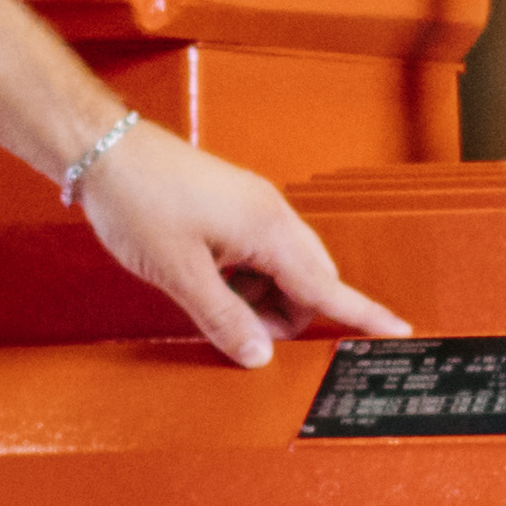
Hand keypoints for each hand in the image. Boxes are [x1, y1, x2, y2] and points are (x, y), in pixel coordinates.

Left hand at [70, 120, 403, 372]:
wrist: (106, 150)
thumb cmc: (138, 198)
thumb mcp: (179, 272)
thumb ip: (223, 319)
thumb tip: (259, 355)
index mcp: (269, 229)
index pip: (328, 286)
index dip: (364, 314)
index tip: (399, 332)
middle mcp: (271, 216)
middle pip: (309, 283)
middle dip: (288, 317)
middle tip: (242, 334)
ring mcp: (254, 210)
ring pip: (282, 272)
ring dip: (262, 300)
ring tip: (212, 303)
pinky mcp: (235, 209)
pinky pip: (259, 257)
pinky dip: (244, 280)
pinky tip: (208, 282)